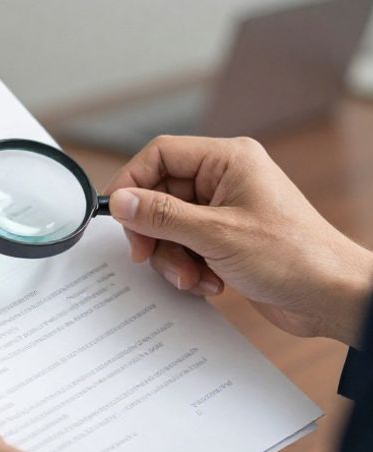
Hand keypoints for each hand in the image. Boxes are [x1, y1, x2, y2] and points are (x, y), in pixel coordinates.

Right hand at [105, 135, 372, 344]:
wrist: (332, 297)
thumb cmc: (294, 257)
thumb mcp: (215, 235)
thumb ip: (161, 215)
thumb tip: (119, 200)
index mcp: (228, 160)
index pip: (160, 154)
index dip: (132, 182)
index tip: (118, 214)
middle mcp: (225, 179)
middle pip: (159, 195)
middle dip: (154, 232)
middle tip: (148, 255)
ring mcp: (225, 210)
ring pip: (168, 226)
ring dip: (172, 257)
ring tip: (192, 277)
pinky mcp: (225, 238)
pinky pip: (185, 246)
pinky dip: (188, 267)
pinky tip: (209, 283)